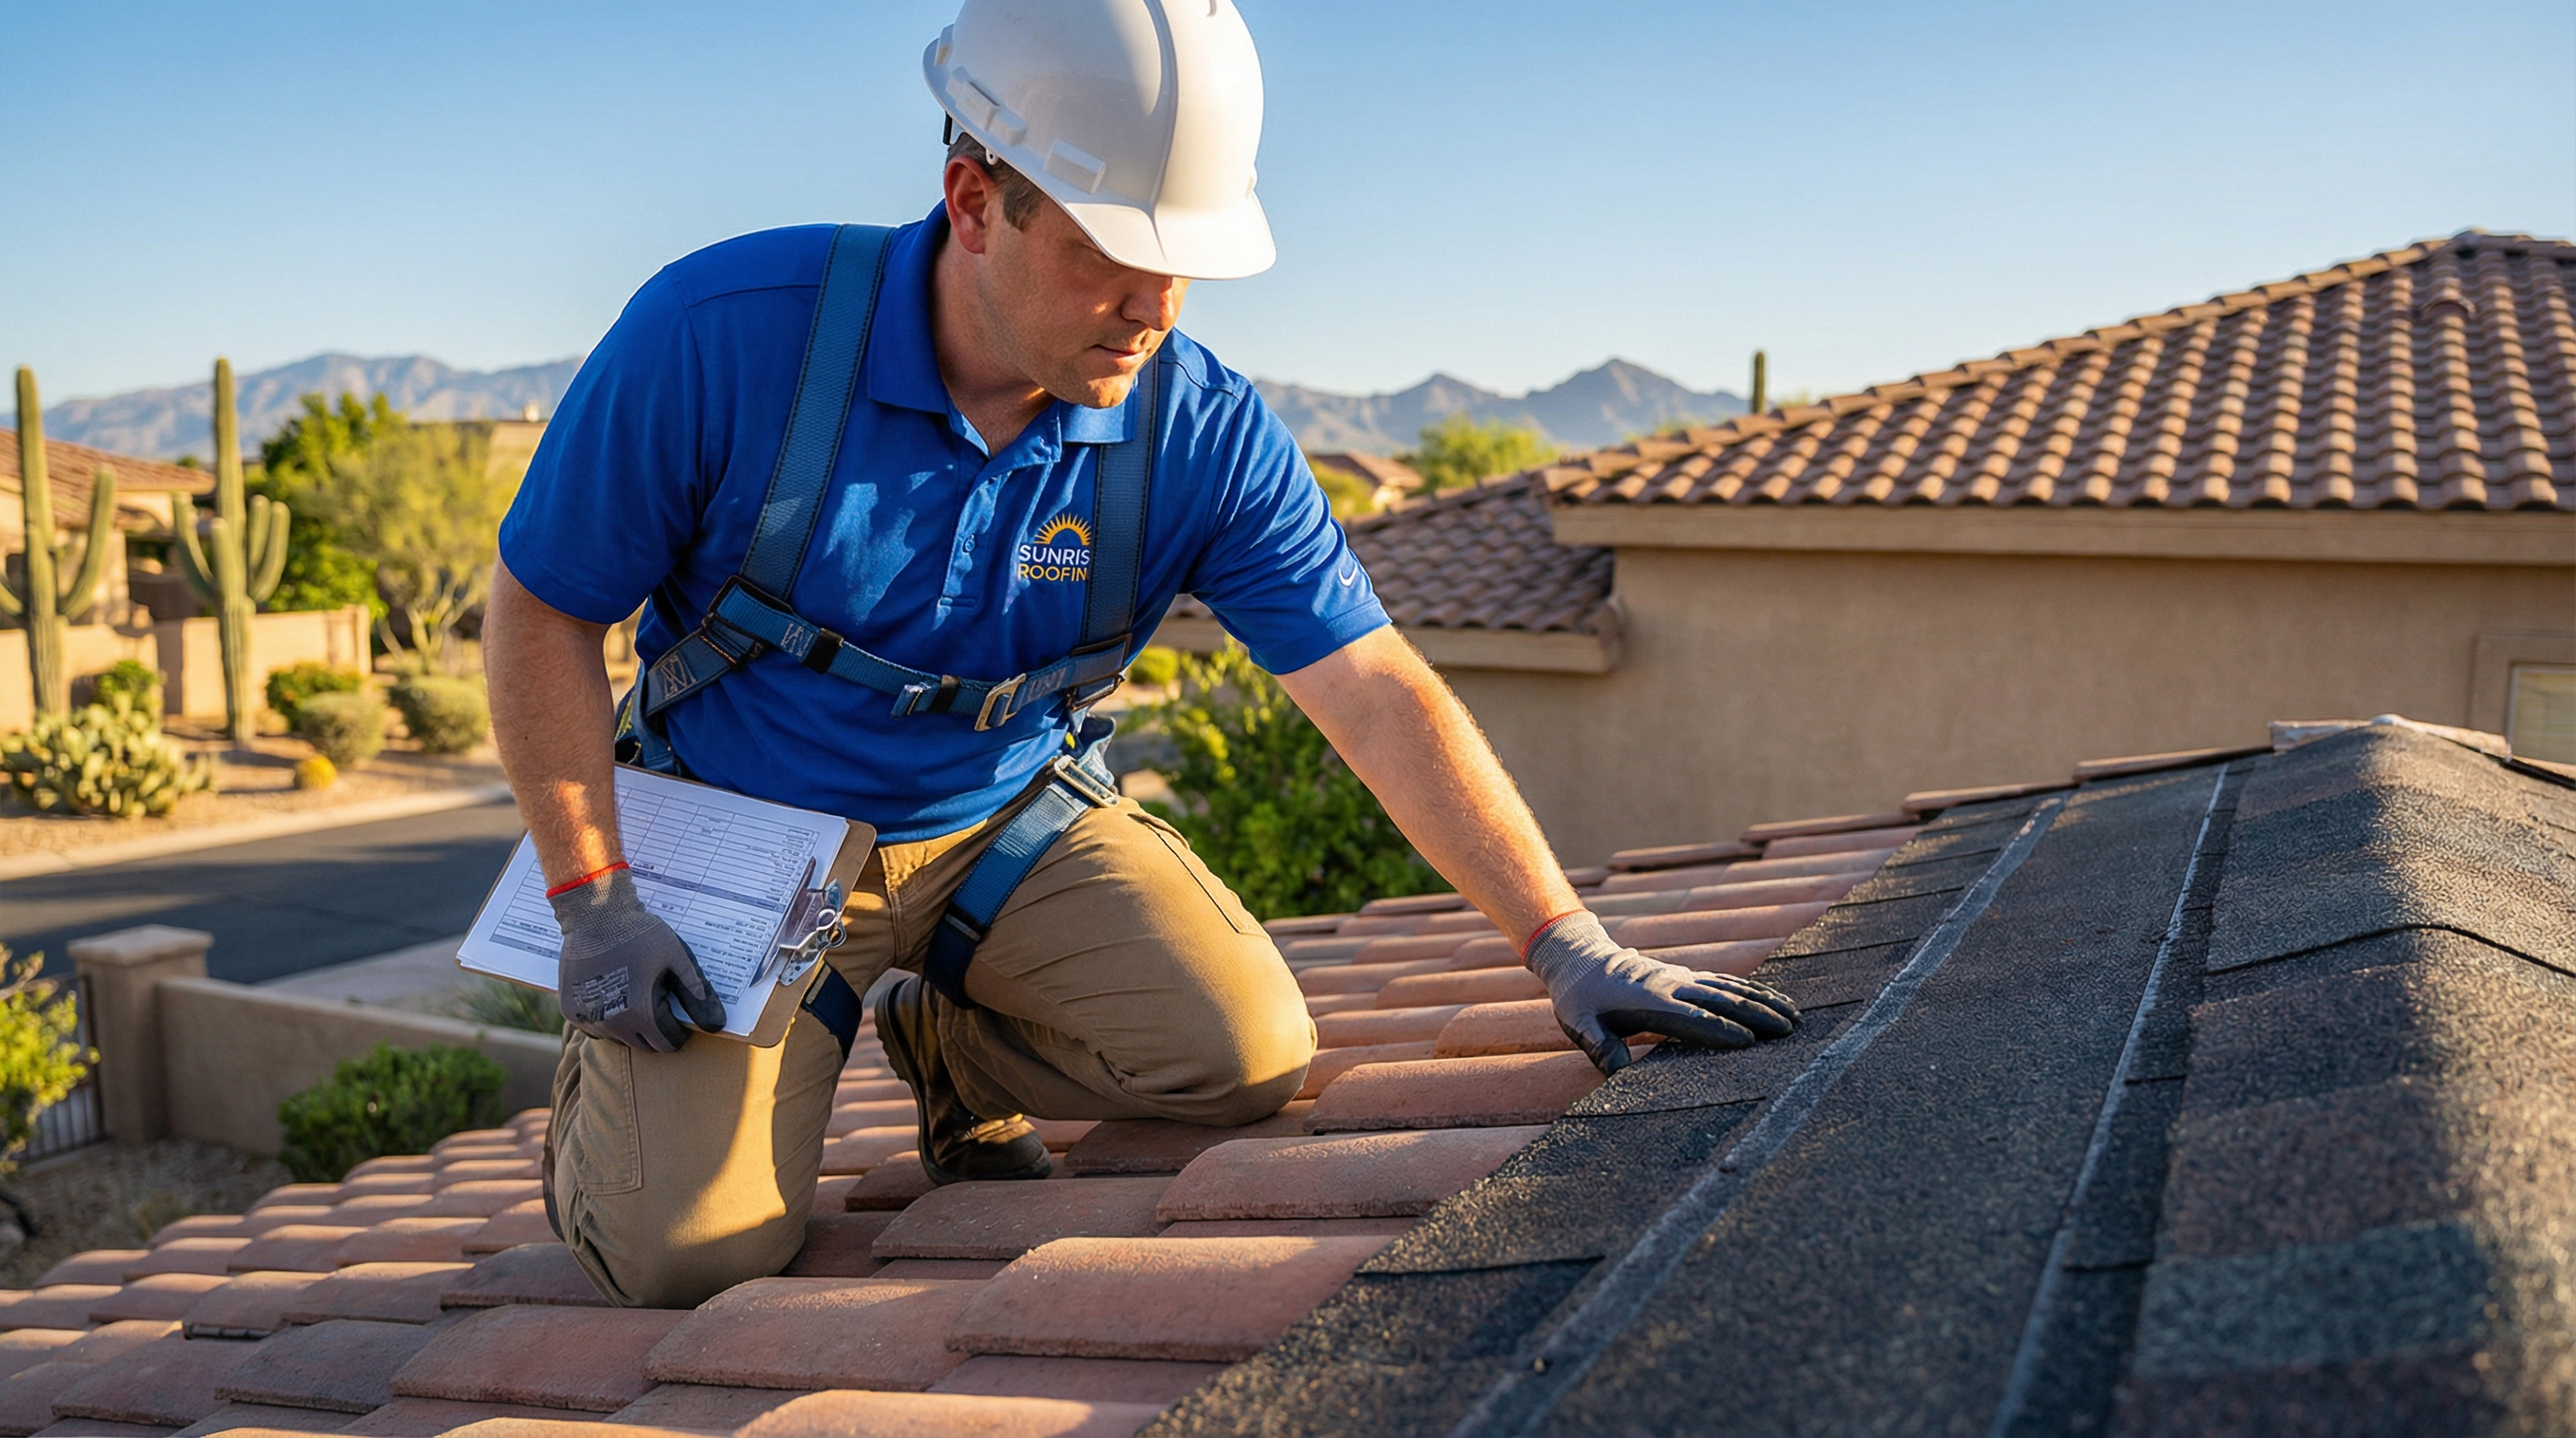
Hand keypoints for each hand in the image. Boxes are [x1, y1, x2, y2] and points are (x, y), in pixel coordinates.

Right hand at [548, 867, 726, 1050]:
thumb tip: (717, 1025)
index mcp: (641, 1015)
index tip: (677, 1010)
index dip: (678, 1029)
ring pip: (618, 1039)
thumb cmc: (640, 933)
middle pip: (644, 1045)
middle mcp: (612, 1024)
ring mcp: (587, 1019)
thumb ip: (696, 994)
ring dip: (630, 1026)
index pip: (668, 1044)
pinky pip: (595, 1028)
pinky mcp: (570, 1011)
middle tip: (656, 998)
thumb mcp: (677, 959)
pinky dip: (605, 1019)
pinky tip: (611, 993)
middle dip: (656, 1029)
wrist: (594, 913)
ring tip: (633, 992)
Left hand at [1525, 911, 1799, 1074]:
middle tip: (1790, 1031)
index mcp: (1650, 1002)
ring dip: (1764, 1001)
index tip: (1749, 1042)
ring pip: (1731, 988)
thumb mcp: (1580, 1024)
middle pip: (1722, 1001)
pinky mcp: (1687, 975)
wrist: (1581, 960)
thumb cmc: (1580, 1000)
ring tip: (1796, 1017)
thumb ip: (1598, 1047)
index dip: (1719, 1030)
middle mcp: (1673, 986)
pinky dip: (1753, 990)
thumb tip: (1617, 1072)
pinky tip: (1774, 999)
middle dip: (1757, 1015)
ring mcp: (1682, 978)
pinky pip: (1726, 982)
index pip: (1691, 1018)